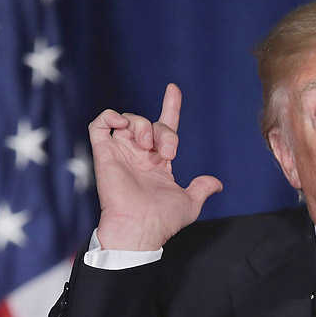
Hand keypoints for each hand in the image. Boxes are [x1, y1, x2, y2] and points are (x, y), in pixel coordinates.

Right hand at [89, 83, 222, 250]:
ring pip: (127, 119)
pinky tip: (123, 124)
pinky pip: (99, 125)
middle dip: (163, 131)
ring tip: (146, 146)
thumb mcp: (190, 203)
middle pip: (150, 123)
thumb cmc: (162, 220)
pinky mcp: (103, 154)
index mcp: (157, 163)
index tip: (173, 89)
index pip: (164, 127)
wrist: (140, 227)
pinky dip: (109, 116)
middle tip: (168, 153)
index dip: (170, 107)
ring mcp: (120, 153)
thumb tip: (216, 184)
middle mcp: (138, 155)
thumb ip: (202, 188)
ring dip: (141, 125)